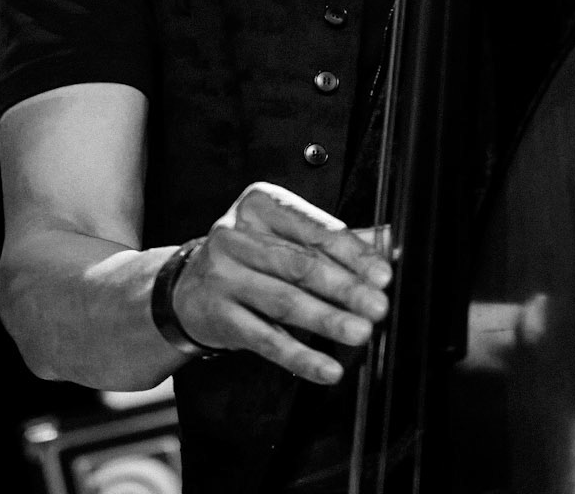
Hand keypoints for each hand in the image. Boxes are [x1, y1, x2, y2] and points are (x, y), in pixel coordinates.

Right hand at [171, 182, 391, 385]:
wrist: (187, 288)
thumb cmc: (249, 257)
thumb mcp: (282, 234)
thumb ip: (331, 240)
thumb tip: (387, 245)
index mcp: (259, 205)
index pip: (314, 229)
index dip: (352, 253)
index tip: (383, 274)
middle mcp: (236, 235)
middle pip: (300, 265)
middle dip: (345, 288)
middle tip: (378, 306)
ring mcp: (223, 276)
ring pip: (284, 301)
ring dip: (327, 320)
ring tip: (360, 333)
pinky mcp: (219, 316)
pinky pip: (266, 340)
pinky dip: (301, 356)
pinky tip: (328, 368)